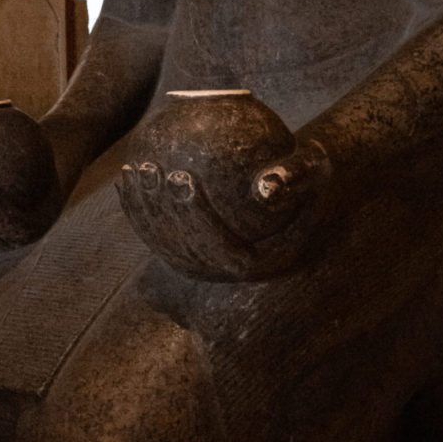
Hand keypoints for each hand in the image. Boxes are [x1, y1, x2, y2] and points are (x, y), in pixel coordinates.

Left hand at [118, 94, 330, 280]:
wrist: (294, 194)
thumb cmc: (307, 174)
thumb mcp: (317, 168)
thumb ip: (297, 178)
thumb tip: (266, 187)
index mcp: (255, 264)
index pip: (221, 247)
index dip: (197, 216)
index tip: (183, 175)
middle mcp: (224, 274)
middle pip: (186, 247)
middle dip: (162, 210)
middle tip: (151, 168)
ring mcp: (200, 266)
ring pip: (163, 243)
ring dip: (142, 209)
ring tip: (135, 168)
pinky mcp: (182, 253)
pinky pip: (154, 234)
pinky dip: (136, 209)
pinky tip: (125, 176)